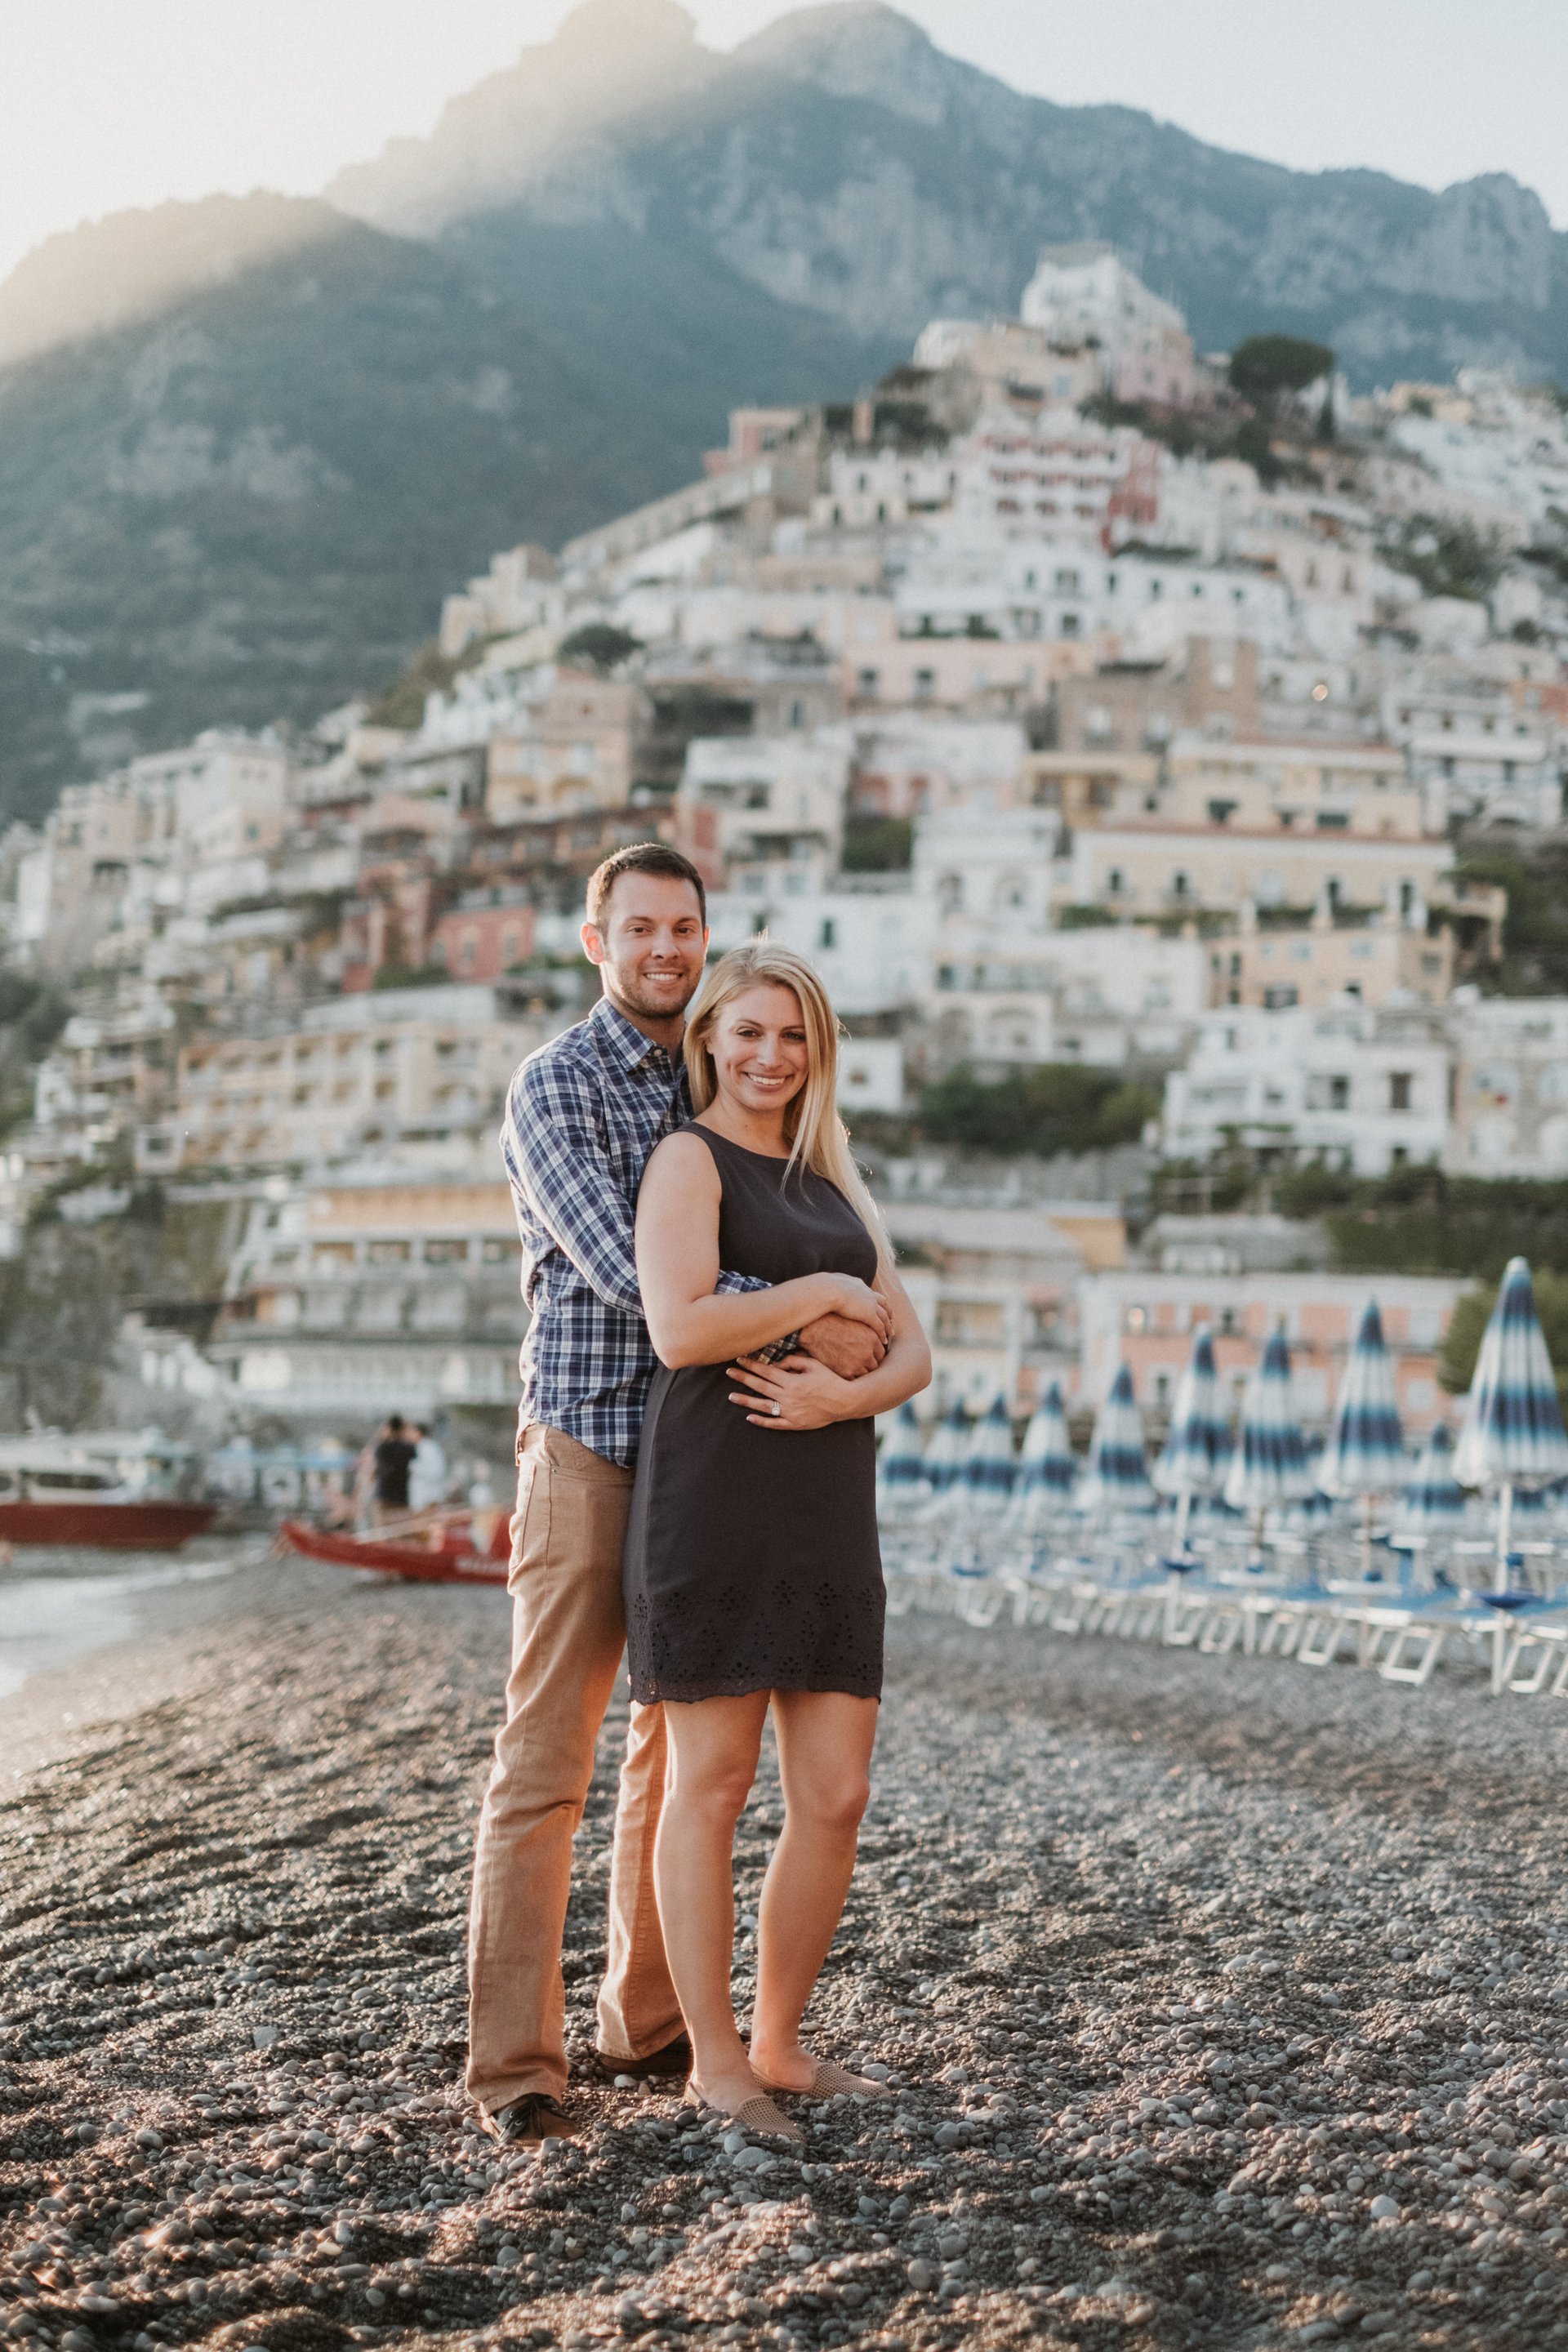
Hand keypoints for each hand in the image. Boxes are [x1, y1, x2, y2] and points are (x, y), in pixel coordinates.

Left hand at [727, 1355, 854, 1430]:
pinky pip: (774, 1424)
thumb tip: (775, 1364)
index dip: (751, 1365)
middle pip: (760, 1386)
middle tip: (729, 1372)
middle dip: (743, 1378)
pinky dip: (761, 1422)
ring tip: (731, 1396)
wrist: (845, 1402)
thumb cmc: (829, 1380)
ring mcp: (791, 1412)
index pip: (766, 1372)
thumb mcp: (813, 1365)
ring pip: (763, 1406)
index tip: (739, 1359)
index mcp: (793, 1381)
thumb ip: (793, 1362)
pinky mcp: (795, 1424)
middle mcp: (789, 1397)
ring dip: (745, 1401)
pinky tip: (749, 1418)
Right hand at [798, 1311, 886, 1379]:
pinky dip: (850, 1376)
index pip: (881, 1353)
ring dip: (860, 1371)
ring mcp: (857, 1364)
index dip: (874, 1354)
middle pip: (875, 1365)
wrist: (815, 1330)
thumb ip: (871, 1332)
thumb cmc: (834, 1322)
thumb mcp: (857, 1323)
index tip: (868, 1354)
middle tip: (859, 1361)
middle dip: (869, 1363)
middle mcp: (867, 1353)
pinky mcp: (846, 1373)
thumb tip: (882, 1339)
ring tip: (851, 1366)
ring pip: (866, 1374)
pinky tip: (844, 1369)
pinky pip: (854, 1379)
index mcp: (872, 1339)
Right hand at [825, 1275, 893, 1338]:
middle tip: (891, 1319)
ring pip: (884, 1316)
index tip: (878, 1307)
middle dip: (888, 1312)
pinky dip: (883, 1333)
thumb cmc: (823, 1289)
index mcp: (859, 1285)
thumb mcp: (830, 1284)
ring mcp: (870, 1304)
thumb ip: (834, 1286)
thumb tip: (829, 1286)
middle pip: (883, 1303)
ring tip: (890, 1333)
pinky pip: (880, 1326)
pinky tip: (884, 1340)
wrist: (827, 1290)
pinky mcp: (869, 1315)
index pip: (871, 1294)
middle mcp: (868, 1294)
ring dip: (888, 1325)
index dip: (876, 1301)